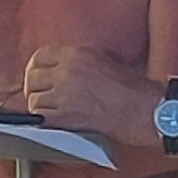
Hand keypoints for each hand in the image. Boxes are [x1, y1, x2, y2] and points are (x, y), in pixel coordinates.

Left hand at [23, 44, 156, 150]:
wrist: (144, 109)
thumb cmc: (132, 87)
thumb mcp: (104, 58)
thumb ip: (78, 60)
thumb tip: (57, 67)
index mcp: (76, 54)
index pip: (40, 57)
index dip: (36, 68)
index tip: (38, 77)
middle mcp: (67, 72)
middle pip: (32, 78)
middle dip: (35, 88)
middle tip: (42, 96)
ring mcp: (64, 95)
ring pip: (34, 100)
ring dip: (40, 107)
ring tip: (50, 112)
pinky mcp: (65, 117)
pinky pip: (40, 118)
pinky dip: (43, 122)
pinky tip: (52, 122)